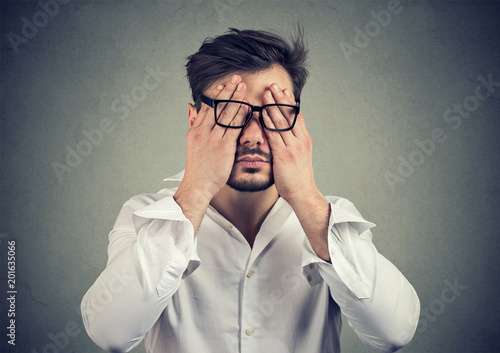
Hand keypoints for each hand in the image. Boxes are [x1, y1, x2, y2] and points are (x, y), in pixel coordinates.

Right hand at [174, 75, 248, 231]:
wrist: (197, 185)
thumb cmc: (198, 168)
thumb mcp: (192, 143)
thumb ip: (193, 124)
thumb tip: (190, 108)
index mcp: (195, 130)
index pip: (207, 107)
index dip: (217, 95)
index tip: (224, 84)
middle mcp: (203, 132)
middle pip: (217, 106)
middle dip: (228, 91)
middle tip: (237, 79)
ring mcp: (213, 138)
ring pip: (226, 114)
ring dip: (236, 99)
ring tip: (244, 87)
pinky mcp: (223, 147)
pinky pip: (234, 127)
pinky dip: (241, 116)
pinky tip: (248, 107)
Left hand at [263, 83, 330, 259]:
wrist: (303, 193)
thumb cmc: (298, 177)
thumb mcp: (299, 156)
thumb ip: (293, 142)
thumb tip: (286, 132)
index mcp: (304, 139)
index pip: (296, 116)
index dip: (289, 102)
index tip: (283, 90)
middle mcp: (300, 140)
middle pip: (290, 115)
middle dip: (280, 99)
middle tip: (273, 86)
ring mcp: (293, 147)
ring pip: (282, 122)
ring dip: (273, 106)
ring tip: (266, 94)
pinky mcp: (284, 155)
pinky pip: (274, 135)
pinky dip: (268, 123)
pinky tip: (262, 114)